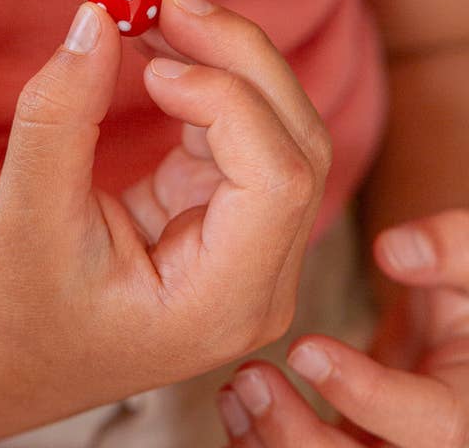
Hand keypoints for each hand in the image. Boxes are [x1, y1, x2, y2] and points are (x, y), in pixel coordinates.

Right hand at [0, 0, 330, 445]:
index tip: (152, 64)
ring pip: (278, 126)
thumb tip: (97, 17)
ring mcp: (248, 244)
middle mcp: (257, 276)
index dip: (227, 101)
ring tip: (157, 13)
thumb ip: (60, 114)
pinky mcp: (222, 211)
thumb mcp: (27, 216)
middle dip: (239, 57)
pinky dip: (205, 80)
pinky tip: (159, 52)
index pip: (275, 181)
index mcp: (223, 302)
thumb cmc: (13, 311)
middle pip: (295, 142)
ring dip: (225, 58)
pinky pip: (240, 130)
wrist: (5, 355)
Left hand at [217, 209, 468, 447]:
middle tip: (251, 379)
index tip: (304, 348)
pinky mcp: (354, 444)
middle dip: (300, 436)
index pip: (433, 426)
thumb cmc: (463, 287)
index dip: (364, 392)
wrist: (456, 325)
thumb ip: (447, 251)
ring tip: (236, 391)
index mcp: (467, 406)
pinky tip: (233, 407)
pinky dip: (263, 444)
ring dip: (272, 443)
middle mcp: (430, 443)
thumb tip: (394, 251)